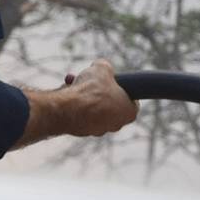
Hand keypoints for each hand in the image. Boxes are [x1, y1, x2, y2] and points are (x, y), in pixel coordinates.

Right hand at [15, 56, 138, 145]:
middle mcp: (117, 125)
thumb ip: (105, 68)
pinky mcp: (84, 132)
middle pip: (111, 103)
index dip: (121, 87)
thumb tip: (102, 68)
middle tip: (92, 81)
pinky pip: (83, 115)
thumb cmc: (91, 90)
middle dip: (101, 92)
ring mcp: (100, 130)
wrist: (68, 109)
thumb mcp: (102, 68)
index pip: (131, 98)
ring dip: (87, 97)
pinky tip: (70, 96)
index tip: (111, 81)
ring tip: (76, 84)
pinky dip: (77, 105)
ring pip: (95, 109)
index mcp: (130, 112)